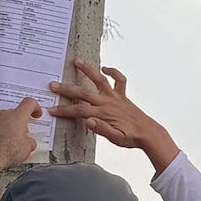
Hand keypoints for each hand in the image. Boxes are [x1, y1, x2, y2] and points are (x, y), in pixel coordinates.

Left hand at [0, 98, 41, 171]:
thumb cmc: (5, 151)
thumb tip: (29, 142)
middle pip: (15, 113)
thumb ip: (30, 141)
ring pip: (3, 120)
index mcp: (18, 116)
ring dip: (8, 128)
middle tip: (23, 135)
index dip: (35, 107)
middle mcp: (4, 115)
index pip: (29, 103)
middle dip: (20, 123)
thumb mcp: (27, 148)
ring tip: (10, 142)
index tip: (36, 114)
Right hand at [48, 61, 178, 173]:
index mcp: (103, 113)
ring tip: (77, 61)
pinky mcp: (122, 95)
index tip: (52, 110)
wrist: (148, 133)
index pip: (79, 111)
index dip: (64, 111)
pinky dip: (113, 72)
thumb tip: (87, 121)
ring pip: (99, 80)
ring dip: (88, 70)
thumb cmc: (131, 137)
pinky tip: (105, 68)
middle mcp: (107, 102)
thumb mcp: (115, 138)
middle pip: (83, 93)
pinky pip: (119, 80)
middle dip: (67, 89)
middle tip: (53, 85)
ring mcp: (115, 97)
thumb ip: (101, 129)